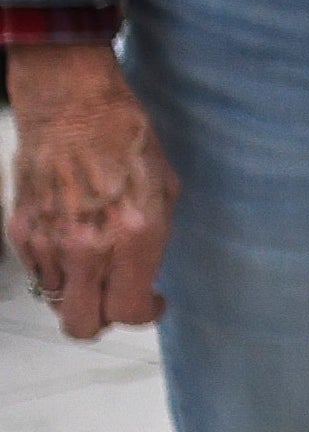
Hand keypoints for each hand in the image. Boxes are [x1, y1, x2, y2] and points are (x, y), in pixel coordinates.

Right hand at [8, 37, 177, 335]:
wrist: (71, 105)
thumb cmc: (126, 140)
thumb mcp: (164, 191)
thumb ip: (154, 243)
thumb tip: (142, 277)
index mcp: (133, 237)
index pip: (129, 313)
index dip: (144, 314)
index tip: (152, 300)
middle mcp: (87, 248)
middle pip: (82, 326)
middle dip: (102, 320)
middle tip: (116, 296)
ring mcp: (48, 242)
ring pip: (57, 300)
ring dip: (77, 289)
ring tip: (94, 259)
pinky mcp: (20, 230)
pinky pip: (38, 271)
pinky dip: (55, 266)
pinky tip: (71, 238)